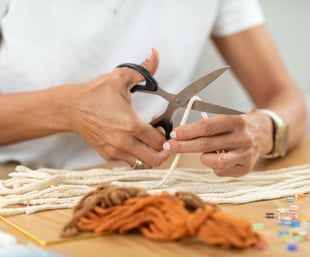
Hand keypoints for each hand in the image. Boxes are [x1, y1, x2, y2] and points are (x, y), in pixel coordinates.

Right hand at [65, 49, 169, 168]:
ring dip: (150, 153)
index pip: (160, 141)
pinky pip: (130, 162)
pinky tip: (134, 139)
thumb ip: (143, 68)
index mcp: (130, 125)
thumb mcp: (120, 77)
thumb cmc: (94, 94)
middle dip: (164, 150)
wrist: (70, 108)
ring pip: (143, 164)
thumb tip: (154, 54)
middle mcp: (123, 142)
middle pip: (155, 159)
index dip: (167, 133)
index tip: (162, 124)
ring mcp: (115, 151)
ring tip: (148, 139)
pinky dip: (137, 154)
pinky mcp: (107, 155)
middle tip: (162, 138)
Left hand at [162, 111, 272, 176]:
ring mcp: (245, 155)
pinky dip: (214, 165)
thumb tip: (178, 135)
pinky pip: (220, 171)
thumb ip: (206, 126)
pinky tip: (221, 158)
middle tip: (170, 146)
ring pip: (213, 161)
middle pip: (206, 144)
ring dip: (203, 157)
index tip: (174, 134)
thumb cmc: (238, 126)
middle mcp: (243, 139)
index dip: (188, 131)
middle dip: (184, 146)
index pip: (207, 126)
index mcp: (237, 121)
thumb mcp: (227, 119)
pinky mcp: (245, 169)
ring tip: (207, 153)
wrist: (264, 134)